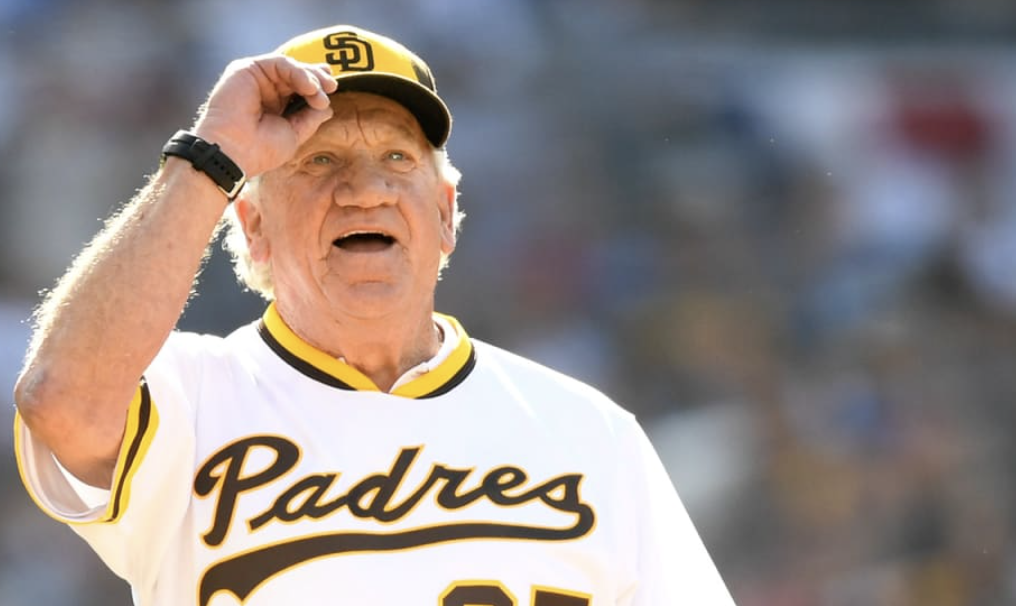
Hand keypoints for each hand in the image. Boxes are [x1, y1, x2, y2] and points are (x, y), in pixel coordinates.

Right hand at [192, 54, 337, 177]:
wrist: (233, 154)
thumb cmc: (260, 151)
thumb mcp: (294, 134)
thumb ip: (310, 118)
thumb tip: (328, 106)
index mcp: (275, 105)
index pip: (299, 88)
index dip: (317, 85)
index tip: (332, 91)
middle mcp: (265, 89)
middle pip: (296, 75)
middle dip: (317, 79)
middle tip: (332, 87)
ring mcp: (255, 79)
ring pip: (289, 67)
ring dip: (310, 77)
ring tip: (320, 92)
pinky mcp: (246, 69)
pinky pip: (278, 64)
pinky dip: (297, 72)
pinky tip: (309, 86)